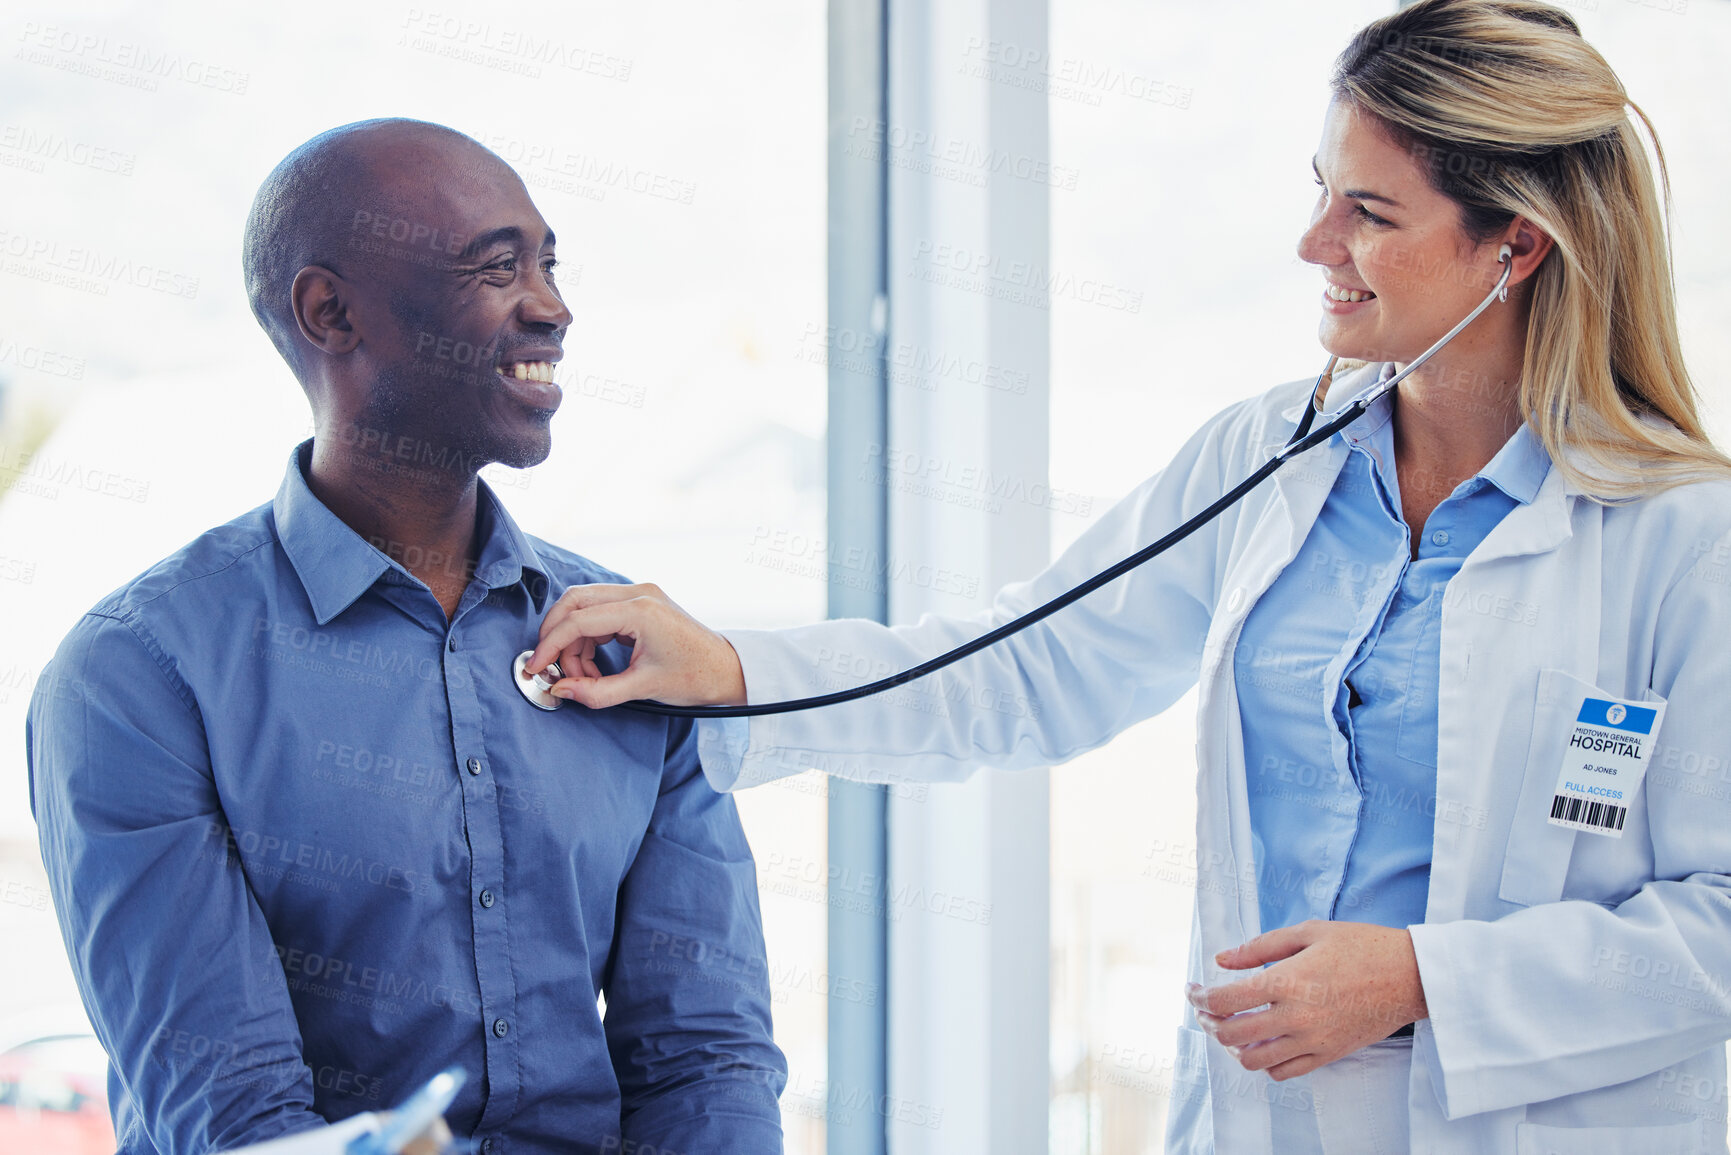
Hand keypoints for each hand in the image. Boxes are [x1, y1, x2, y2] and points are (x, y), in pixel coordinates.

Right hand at [524, 583, 746, 709]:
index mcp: (640, 609)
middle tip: (551, 667)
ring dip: (574, 642)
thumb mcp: (643, 688)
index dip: (551, 645)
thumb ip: (597, 692)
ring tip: (584, 678)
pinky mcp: (641, 605)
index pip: (578, 620)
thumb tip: (560, 691)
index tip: (536, 667)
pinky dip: (589, 639)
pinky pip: (600, 614)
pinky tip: (593, 668)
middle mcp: (638, 594)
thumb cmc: (696, 677)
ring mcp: (640, 596)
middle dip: (557, 635)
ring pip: (585, 608)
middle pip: (575, 602)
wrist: (728, 670)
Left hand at [1185, 920, 1427, 1080]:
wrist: (1410, 976)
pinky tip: (1262, 1043)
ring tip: (1231, 1029)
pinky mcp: (1329, 1055)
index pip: (1227, 999)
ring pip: (1254, 1061)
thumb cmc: (1361, 946)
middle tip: (1206, 1010)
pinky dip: (1264, 1062)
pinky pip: (1284, 1072)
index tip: (1192, 991)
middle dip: (1209, 1023)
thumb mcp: (1308, 932)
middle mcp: (1297, 1017)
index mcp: (1288, 981)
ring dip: (1233, 1047)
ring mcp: (1313, 1041)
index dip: (1200, 998)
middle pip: (1232, 1035)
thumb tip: (1222, 960)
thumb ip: (1259, 947)